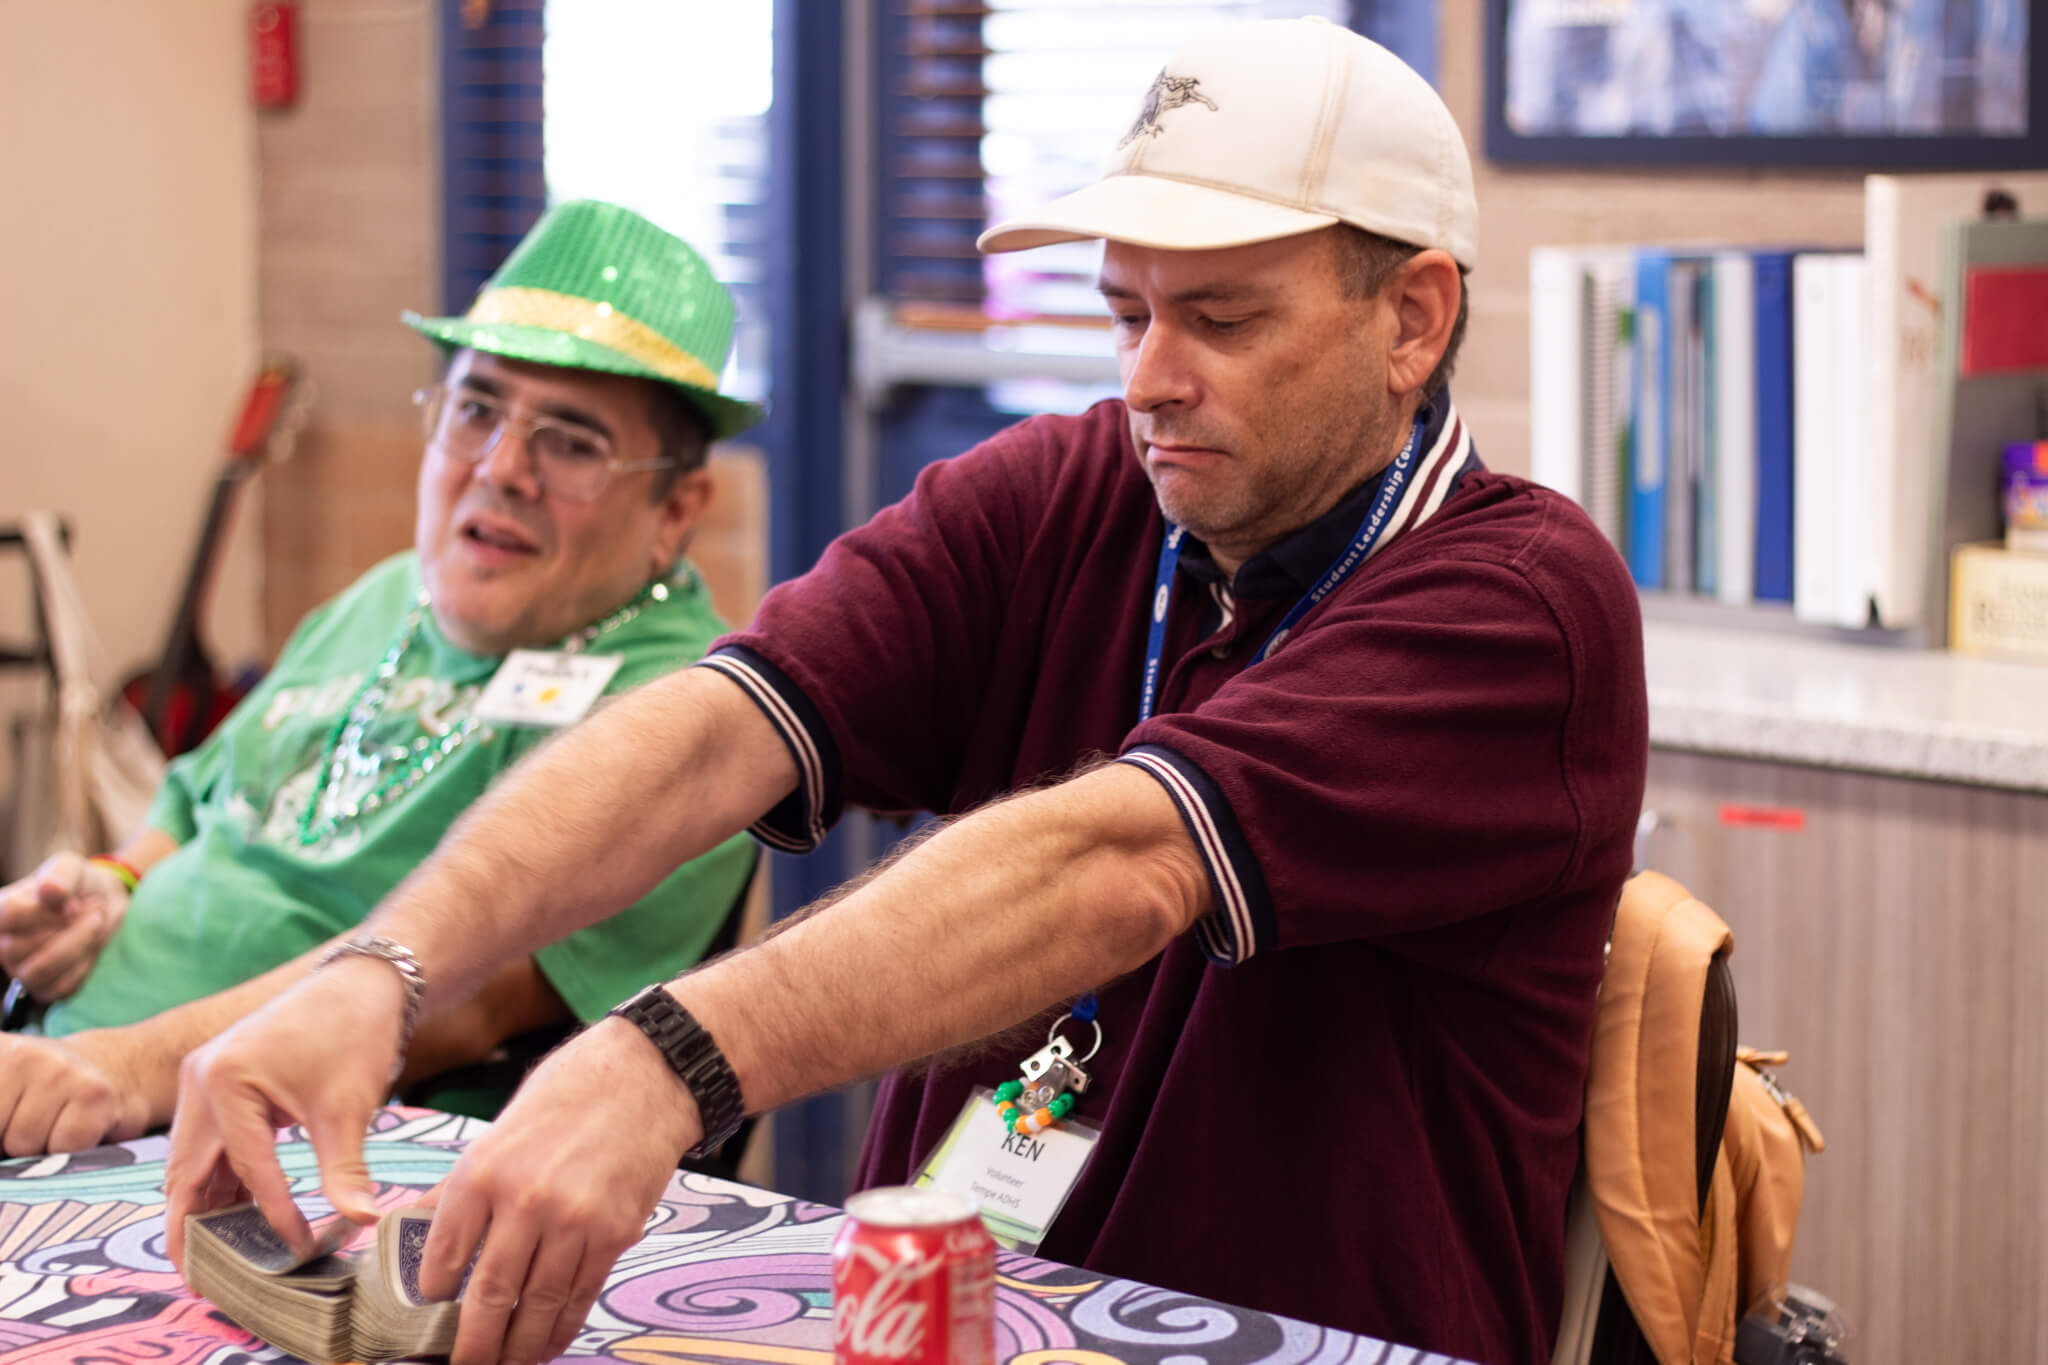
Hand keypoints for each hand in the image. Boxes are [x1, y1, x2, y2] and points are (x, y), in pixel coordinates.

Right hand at [0, 852, 130, 999]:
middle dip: (66, 928)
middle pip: (18, 948)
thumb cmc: (80, 885)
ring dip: (77, 946)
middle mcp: (4, 944)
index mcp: (3, 910)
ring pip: (39, 971)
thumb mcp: (73, 868)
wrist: (105, 905)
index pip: (6, 916)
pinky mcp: (46, 989)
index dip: (41, 911)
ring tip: (94, 923)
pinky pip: (62, 987)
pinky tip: (91, 946)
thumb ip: (61, 874)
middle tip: (90, 911)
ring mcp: (22, 970)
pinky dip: (84, 965)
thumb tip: (49, 891)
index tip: (68, 901)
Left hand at [0, 1031, 150, 1154]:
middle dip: (8, 1141)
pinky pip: (65, 1148)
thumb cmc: (46, 1090)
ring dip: (41, 1149)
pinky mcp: (95, 1094)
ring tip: (55, 1125)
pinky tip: (80, 1128)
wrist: (119, 1067)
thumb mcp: (4, 1089)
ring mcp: (60, 1071)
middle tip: (30, 1124)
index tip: (9, 1127)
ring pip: (25, 1145)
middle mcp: (20, 1055)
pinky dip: (72, 1150)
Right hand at [164, 956, 405, 1271]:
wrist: (361, 983)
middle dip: (194, 1227)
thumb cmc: (354, 1033)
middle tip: (205, 1278)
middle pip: (187, 1171)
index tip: (296, 1246)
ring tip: (222, 1257)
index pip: (244, 1167)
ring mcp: (201, 1083)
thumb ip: (345, 1169)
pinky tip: (238, 1217)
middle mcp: (198, 1081)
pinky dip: (221, 1181)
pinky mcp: (216, 1087)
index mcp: (223, 1081)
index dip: (271, 1212)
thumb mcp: (349, 1107)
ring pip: (192, 1162)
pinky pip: (208, 1146)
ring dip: (206, 1206)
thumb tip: (361, 1220)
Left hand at [421, 1014, 699, 1364]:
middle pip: (489, 1295)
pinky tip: (549, 1342)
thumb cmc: (567, 1096)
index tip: (427, 1320)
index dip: (430, 1300)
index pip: (442, 1256)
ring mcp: (575, 1219)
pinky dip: (563, 1325)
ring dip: (520, 1346)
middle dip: (473, 1345)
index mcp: (483, 1172)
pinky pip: (582, 1293)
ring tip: (507, 1364)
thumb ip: (459, 1188)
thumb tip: (413, 1231)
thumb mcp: (498, 1132)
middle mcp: (525, 1200)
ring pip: (539, 1304)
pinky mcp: (616, 1231)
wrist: (645, 1075)